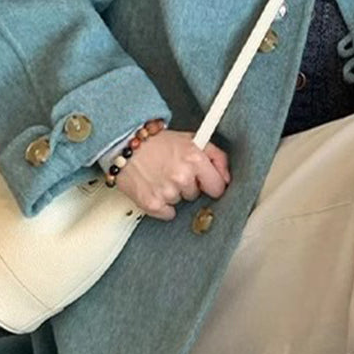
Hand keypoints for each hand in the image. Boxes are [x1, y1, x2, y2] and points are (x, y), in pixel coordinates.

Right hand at [114, 128, 230, 220]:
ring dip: (172, 193)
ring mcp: (167, 191)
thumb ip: (216, 157)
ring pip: (181, 202)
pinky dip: (162, 205)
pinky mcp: (152, 203)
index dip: (211, 184)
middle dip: (188, 185)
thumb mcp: (192, 140)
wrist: (126, 144)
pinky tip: (154, 188)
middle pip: (197, 195)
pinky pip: (167, 214)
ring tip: (160, 176)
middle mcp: (182, 176)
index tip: (204, 182)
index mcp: (195, 159)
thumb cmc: (157, 142)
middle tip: (174, 171)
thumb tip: (227, 178)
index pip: (218, 187)